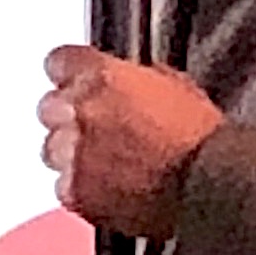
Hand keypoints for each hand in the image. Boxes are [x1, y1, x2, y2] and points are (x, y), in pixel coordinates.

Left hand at [39, 46, 223, 237]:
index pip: (59, 62)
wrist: (207, 183)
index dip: (69, 73)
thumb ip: (133, 78)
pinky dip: (80, 188)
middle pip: (48, 107)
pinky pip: (63, 187)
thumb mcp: (173, 84)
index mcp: (102, 77)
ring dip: (71, 153)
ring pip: (51, 149)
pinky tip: (107, 188)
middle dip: (68, 115)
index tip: (75, 81)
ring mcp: (75, 154)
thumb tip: (123, 80)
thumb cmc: (199, 136)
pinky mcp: (77, 192)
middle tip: (96, 128)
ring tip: (104, 163)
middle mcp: (81, 112)